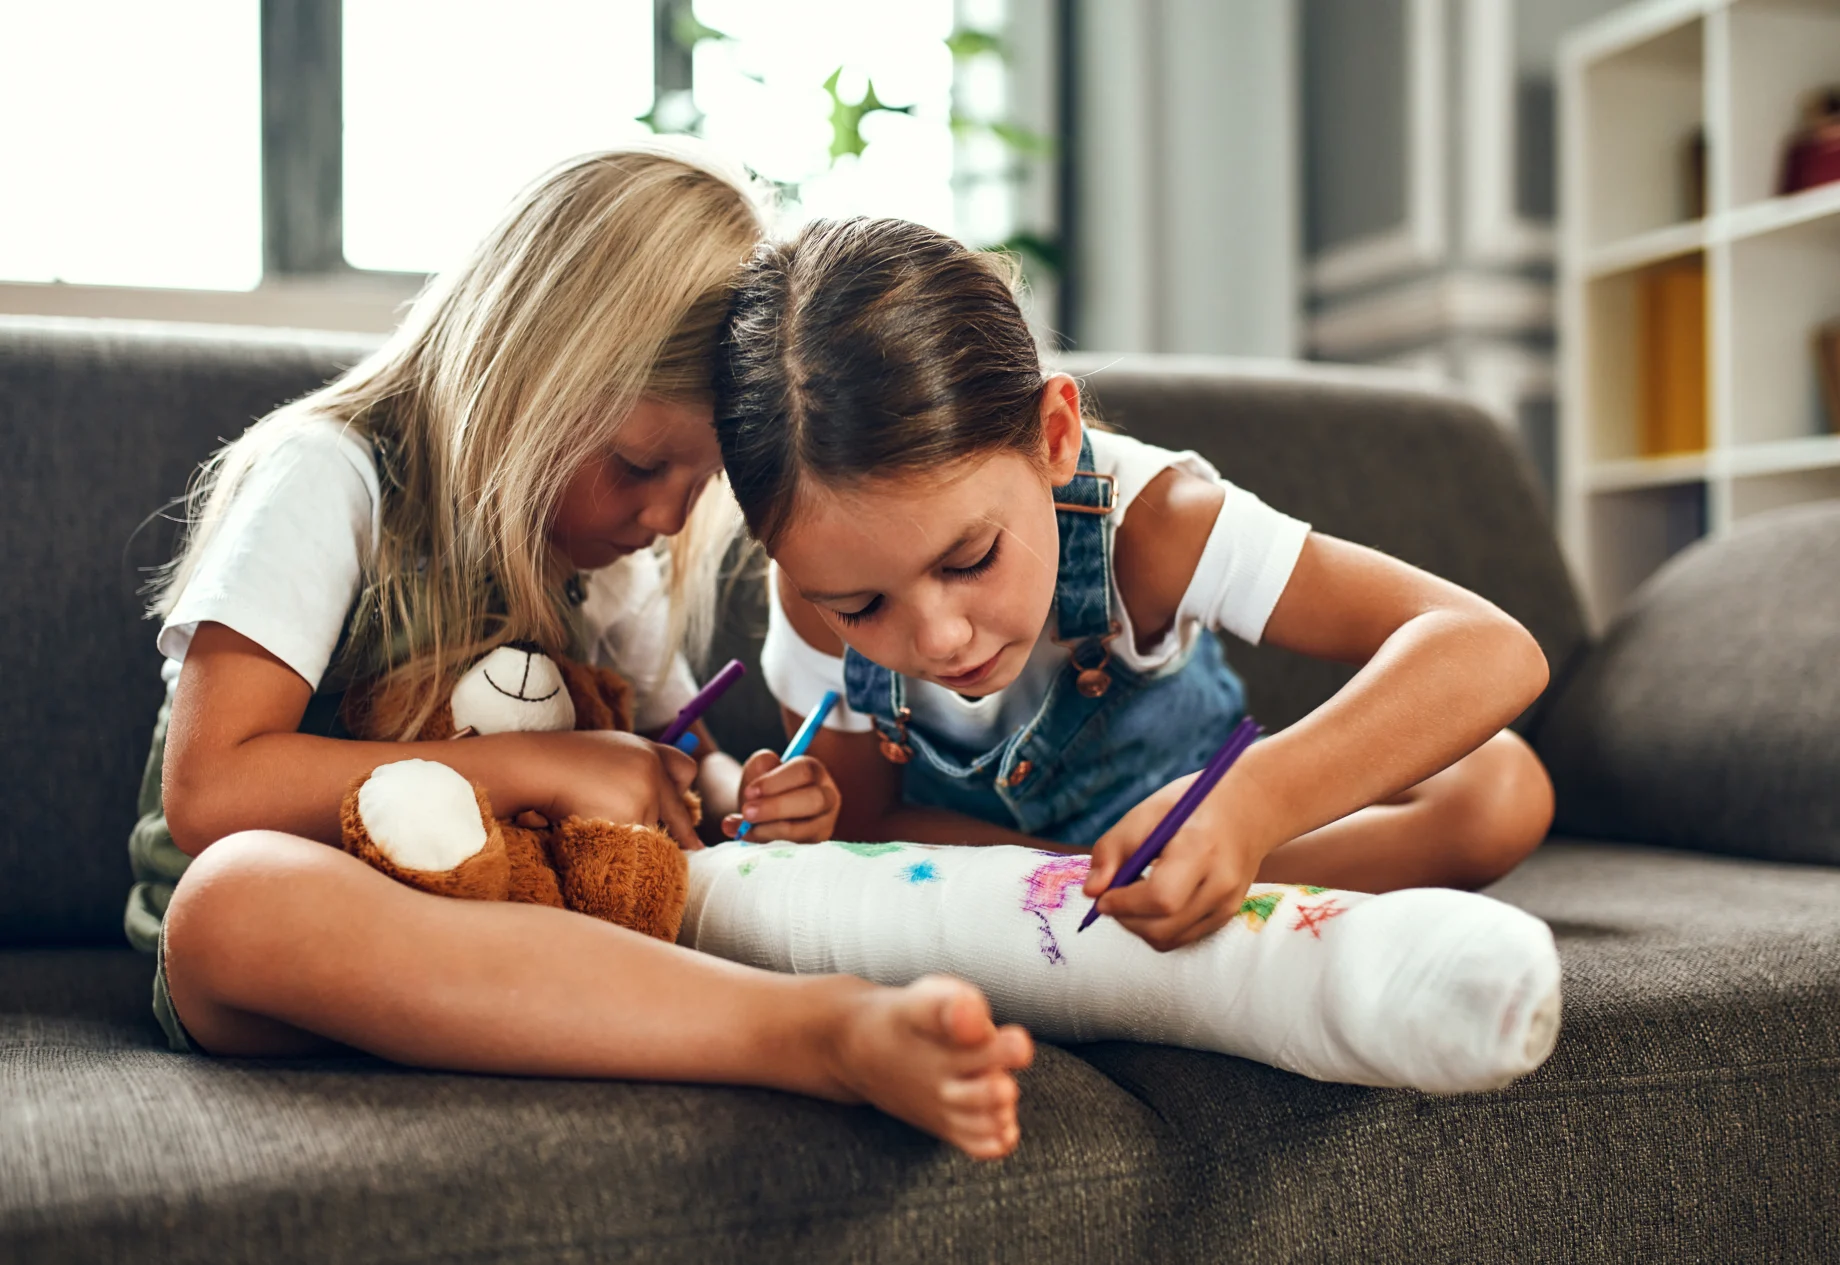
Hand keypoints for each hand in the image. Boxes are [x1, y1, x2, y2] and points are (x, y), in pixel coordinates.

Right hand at [515, 730, 701, 848]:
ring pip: (653, 831)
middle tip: (696, 847)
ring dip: (635, 837)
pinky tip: (597, 831)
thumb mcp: (609, 750)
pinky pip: (636, 845)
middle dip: (684, 832)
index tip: (687, 808)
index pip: (685, 770)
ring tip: (599, 823)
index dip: (683, 792)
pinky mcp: (634, 817)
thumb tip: (657, 801)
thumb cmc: (563, 761)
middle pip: (677, 811)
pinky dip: (622, 847)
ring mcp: (646, 794)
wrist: (538, 766)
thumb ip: (636, 768)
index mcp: (647, 750)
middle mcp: (653, 770)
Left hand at [722, 751, 841, 842]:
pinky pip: (792, 851)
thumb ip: (759, 767)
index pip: (804, 771)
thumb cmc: (764, 790)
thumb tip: (760, 777)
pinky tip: (745, 838)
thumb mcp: (760, 772)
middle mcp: (826, 798)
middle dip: (777, 807)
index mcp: (814, 772)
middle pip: (813, 800)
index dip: (775, 782)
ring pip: (803, 830)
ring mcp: (822, 825)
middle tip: (747, 812)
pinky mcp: (811, 848)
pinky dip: (765, 845)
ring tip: (744, 828)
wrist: (762, 815)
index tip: (749, 792)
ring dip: (770, 830)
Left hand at [1082, 773, 1268, 951]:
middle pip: (1162, 928)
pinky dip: (1158, 927)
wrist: (1249, 809)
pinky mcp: (1227, 916)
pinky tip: (1153, 901)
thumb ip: (1112, 850)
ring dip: (1139, 926)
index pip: (1160, 898)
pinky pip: (1182, 937)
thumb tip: (1091, 893)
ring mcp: (1228, 905)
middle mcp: (1220, 884)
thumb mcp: (1147, 813)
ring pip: (1169, 940)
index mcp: (1201, 850)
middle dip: (1126, 919)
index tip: (1102, 897)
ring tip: (1133, 896)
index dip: (1124, 904)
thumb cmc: (1192, 806)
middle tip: (1111, 897)